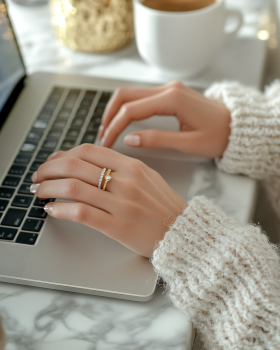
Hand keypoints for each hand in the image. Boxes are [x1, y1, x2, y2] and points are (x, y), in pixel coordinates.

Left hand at [31, 144, 185, 257]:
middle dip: (49, 169)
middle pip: (75, 166)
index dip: (63, 154)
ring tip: (40, 192)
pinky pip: (81, 213)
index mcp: (131, 165)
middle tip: (38, 176)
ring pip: (73, 188)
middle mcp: (125, 180)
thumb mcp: (147, 176)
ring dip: (49, 188)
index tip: (52, 161)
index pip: (88, 151)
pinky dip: (61, 210)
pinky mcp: (117, 226)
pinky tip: (52, 210)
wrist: (183, 232)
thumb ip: (121, 167)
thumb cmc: (164, 206)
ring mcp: (121, 203)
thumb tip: (88, 162)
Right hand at [99, 81, 230, 157]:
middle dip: (109, 115)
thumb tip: (129, 139)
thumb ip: (157, 140)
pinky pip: (141, 96)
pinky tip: (123, 122)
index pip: (132, 110)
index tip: (106, 143)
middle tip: (102, 137)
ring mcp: (169, 88)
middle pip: (125, 95)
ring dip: (116, 110)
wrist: (238, 125)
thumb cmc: (219, 135)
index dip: (114, 126)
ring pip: (131, 93)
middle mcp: (168, 88)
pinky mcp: (170, 92)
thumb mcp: (189, 143)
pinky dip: (127, 108)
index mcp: (172, 99)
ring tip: (108, 131)